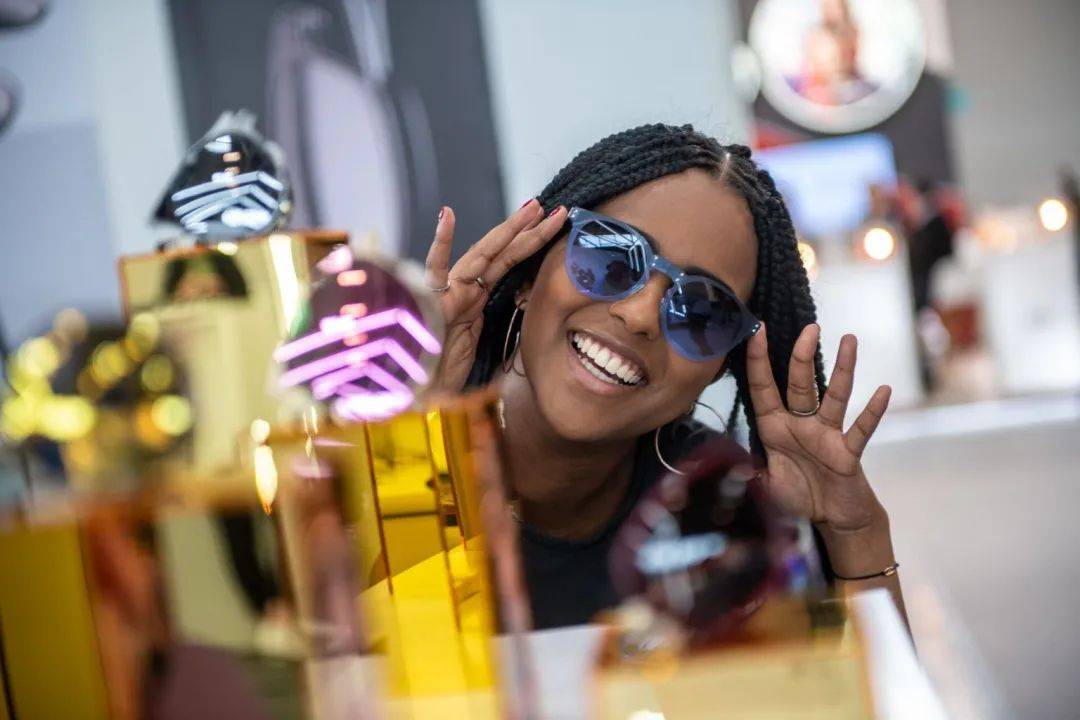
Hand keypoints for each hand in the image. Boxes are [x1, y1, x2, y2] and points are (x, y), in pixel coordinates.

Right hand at [425, 200, 567, 392]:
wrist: (420, 393)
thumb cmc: (443, 374)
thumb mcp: (479, 352)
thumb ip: (490, 332)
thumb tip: (517, 324)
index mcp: (476, 299)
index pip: (509, 264)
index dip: (531, 244)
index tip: (555, 225)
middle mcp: (466, 291)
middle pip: (502, 254)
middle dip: (529, 230)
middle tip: (556, 208)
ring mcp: (451, 293)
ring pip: (483, 254)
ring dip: (509, 230)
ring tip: (532, 207)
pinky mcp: (432, 302)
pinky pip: (435, 269)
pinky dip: (440, 243)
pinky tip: (447, 216)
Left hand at [746, 323, 890, 534]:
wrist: (831, 519)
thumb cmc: (796, 497)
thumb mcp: (762, 485)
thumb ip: (744, 472)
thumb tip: (721, 466)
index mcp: (774, 428)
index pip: (764, 388)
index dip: (759, 361)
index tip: (757, 330)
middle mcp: (800, 425)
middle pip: (800, 384)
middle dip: (801, 355)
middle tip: (809, 326)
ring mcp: (826, 435)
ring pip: (835, 396)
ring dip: (843, 369)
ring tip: (849, 340)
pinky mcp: (847, 452)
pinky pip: (861, 429)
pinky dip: (873, 411)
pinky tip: (884, 390)